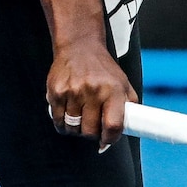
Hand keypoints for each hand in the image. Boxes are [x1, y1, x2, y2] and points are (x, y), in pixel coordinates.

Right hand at [46, 38, 137, 152]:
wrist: (80, 46)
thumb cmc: (103, 69)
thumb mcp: (123, 83)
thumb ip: (129, 106)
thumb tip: (130, 129)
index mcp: (113, 90)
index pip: (113, 125)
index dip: (110, 139)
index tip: (106, 140)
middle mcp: (93, 90)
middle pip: (90, 131)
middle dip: (92, 133)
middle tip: (93, 124)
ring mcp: (73, 91)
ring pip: (72, 129)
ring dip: (76, 128)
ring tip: (81, 116)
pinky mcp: (56, 92)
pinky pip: (58, 121)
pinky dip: (63, 123)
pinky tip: (69, 112)